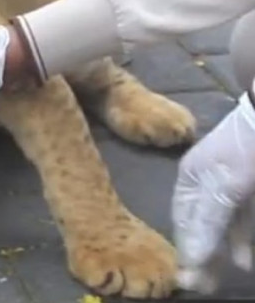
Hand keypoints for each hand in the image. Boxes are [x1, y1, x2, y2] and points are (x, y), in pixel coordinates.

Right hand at [172, 94, 254, 293]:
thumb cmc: (246, 148)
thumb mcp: (226, 185)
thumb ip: (209, 220)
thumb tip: (192, 257)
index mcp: (191, 178)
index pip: (184, 222)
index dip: (187, 250)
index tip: (191, 279)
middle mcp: (208, 183)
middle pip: (203, 225)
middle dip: (206, 254)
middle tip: (207, 284)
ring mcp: (232, 185)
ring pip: (227, 224)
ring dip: (229, 248)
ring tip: (234, 270)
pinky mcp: (249, 187)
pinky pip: (243, 217)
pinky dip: (244, 236)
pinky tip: (246, 254)